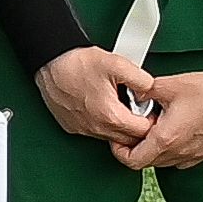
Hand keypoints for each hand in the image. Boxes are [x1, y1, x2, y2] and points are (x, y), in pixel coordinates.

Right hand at [32, 45, 158, 148]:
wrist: (50, 61)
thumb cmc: (77, 63)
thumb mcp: (119, 65)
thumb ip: (143, 80)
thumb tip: (150, 92)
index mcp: (110, 116)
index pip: (142, 132)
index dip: (152, 121)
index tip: (150, 111)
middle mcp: (95, 127)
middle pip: (128, 140)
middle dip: (137, 127)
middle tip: (138, 109)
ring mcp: (82, 129)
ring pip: (111, 138)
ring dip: (120, 126)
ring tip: (119, 105)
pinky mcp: (72, 126)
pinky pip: (94, 132)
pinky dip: (103, 124)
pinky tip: (102, 106)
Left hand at [117, 58, 202, 175]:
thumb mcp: (165, 85)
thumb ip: (141, 92)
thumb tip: (129, 95)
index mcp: (167, 139)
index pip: (132, 161)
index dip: (119, 151)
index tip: (119, 138)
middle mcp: (181, 152)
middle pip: (147, 162)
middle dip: (137, 148)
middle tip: (137, 128)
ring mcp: (195, 155)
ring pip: (164, 162)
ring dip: (155, 149)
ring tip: (156, 127)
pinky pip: (181, 159)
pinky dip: (172, 150)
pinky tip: (174, 131)